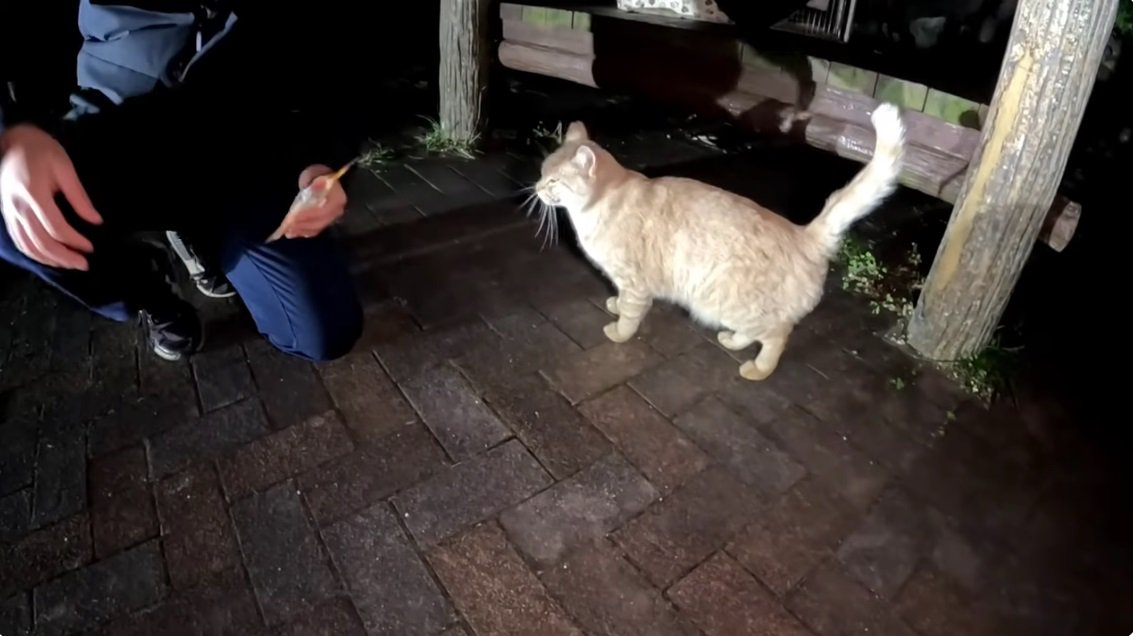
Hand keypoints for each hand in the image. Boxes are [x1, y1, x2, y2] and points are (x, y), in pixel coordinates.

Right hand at [0, 125, 102, 269]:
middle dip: (64, 257)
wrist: (14, 140)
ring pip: (27, 245)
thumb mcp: (65, 168)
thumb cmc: (42, 150)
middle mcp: (17, 206)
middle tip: (83, 265)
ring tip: (70, 265)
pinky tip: (49, 258)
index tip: (90, 247)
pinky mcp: (6, 213)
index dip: (74, 241)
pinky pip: (18, 240)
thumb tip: (96, 220)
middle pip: (40, 242)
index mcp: (34, 193)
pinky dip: (33, 253)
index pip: (56, 227)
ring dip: (50, 260)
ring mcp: (9, 211)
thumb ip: (79, 197)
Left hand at [280, 164, 346, 239]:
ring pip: (316, 227)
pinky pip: (315, 230)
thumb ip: (316, 182)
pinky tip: (293, 233)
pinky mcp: (326, 223)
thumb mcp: (313, 175)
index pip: (321, 210)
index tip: (292, 217)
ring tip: (287, 231)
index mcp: (338, 198)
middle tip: (286, 226)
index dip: (306, 215)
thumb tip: (321, 182)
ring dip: (301, 229)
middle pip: (318, 221)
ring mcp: (332, 218)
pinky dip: (303, 232)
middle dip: (302, 224)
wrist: (323, 182)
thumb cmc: (317, 176)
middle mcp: (337, 211)